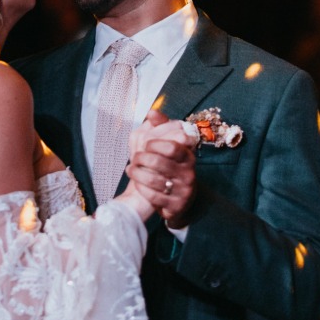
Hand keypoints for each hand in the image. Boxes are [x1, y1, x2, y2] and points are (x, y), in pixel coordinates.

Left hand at [125, 113, 196, 227]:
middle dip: (142, 158)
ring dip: (137, 173)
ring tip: (130, 169)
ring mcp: (183, 191)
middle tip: (135, 157)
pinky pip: (153, 196)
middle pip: (160, 163)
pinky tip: (136, 182)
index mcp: (188, 157)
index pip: (173, 147)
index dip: (155, 144)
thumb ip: (161, 127)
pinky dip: (140, 188)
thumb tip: (152, 112)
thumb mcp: (168, 146)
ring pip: (155, 180)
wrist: (176, 198)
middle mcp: (189, 174)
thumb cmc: (169, 166)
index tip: (146, 144)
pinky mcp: (176, 207)